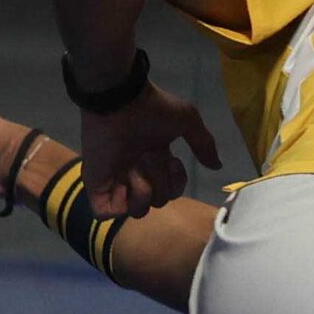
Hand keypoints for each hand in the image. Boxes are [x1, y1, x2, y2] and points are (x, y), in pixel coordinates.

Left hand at [78, 80, 218, 218]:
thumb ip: (204, 145)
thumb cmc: (152, 108)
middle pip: (158, 203)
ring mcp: (114, 182)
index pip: (171, 192)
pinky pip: (108, 213)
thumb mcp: (187, 121)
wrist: (122, 100)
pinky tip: (125, 178)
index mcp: (154, 161)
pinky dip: (121, 201)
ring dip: (144, 191)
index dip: (177, 182)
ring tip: (136, 167)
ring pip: (137, 212)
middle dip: (160, 182)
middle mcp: (135, 174)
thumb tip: (217, 167)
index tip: (172, 160)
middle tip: (149, 157)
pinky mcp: (96, 187)